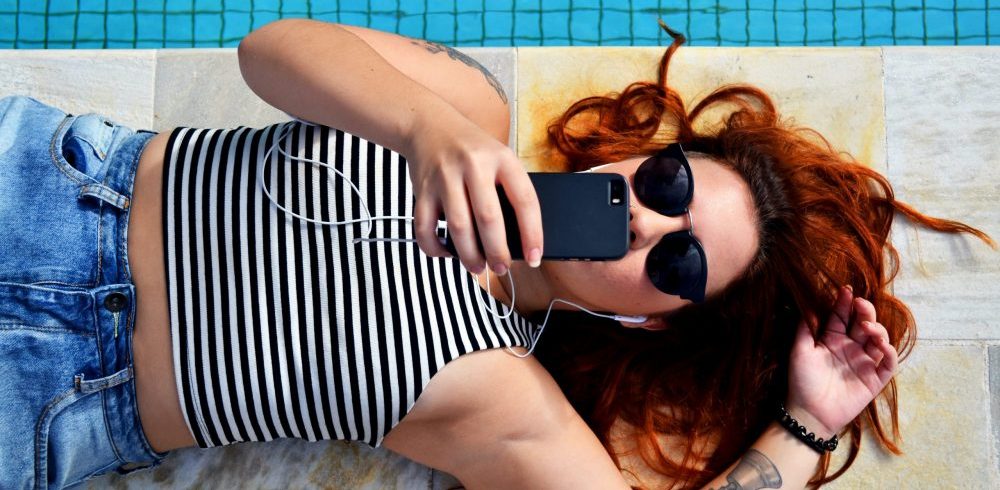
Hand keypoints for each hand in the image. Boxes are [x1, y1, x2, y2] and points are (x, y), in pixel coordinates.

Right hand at [403, 102, 542, 273]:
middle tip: (502, 269)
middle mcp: (474, 165)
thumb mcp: (499, 158)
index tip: (534, 258)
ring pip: (459, 227)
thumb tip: (517, 241)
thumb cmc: (473, 150)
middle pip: (489, 219)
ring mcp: (445, 177)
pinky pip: (425, 227)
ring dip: (469, 255)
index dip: (532, 233)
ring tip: (477, 267)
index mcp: (502, 159)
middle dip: (498, 252)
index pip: (525, 200)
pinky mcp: (422, 189)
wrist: (429, 124)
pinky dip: (434, 247)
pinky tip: (446, 253)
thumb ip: (508, 190)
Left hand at [786, 286, 897, 437]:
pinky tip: (882, 345)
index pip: (842, 316)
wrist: (808, 412)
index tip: (846, 290)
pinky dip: (889, 353)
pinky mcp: (874, 380)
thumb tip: (808, 301)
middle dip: (865, 311)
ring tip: (868, 328)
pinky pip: (888, 364)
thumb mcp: (799, 350)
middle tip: (861, 305)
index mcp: (832, 339)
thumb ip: (805, 328)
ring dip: (878, 330)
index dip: (845, 303)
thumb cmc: (801, 381)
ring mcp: (864, 363)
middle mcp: (850, 348)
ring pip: (879, 340)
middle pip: (864, 323)